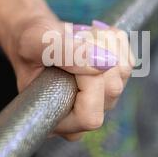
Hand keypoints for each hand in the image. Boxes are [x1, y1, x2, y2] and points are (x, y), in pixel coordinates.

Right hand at [5, 14, 133, 140]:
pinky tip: (91, 36)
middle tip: (72, 39)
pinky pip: (128, 59)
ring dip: (103, 44)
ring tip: (78, 36)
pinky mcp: (116, 80)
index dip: (88, 84)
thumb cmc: (29, 44)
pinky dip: (112, 40)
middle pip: (111, 90)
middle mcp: (83, 115)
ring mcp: (103, 99)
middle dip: (95, 56)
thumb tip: (104, 62)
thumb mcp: (35, 43)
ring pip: (122, 72)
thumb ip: (64, 52)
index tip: (70, 55)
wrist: (37, 36)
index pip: (89, 116)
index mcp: (57, 120)